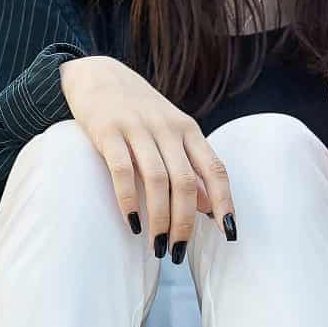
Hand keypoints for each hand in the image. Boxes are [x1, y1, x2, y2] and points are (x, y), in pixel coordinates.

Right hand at [59, 55, 234, 260]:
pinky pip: (123, 171)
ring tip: (157, 246)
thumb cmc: (139, 111)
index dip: (225, 201)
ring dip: (160, 219)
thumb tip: (209, 208)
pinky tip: (133, 224)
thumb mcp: (171, 133)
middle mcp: (168, 129)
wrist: (99, 74)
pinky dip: (130, 201)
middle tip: (178, 252)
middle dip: (185, 222)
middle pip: (186, 182)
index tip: (229, 233)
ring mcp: (138, 129)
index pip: (215, 169)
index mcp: (188, 130)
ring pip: (158, 180)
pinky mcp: (108, 131)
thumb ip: (190, 166)